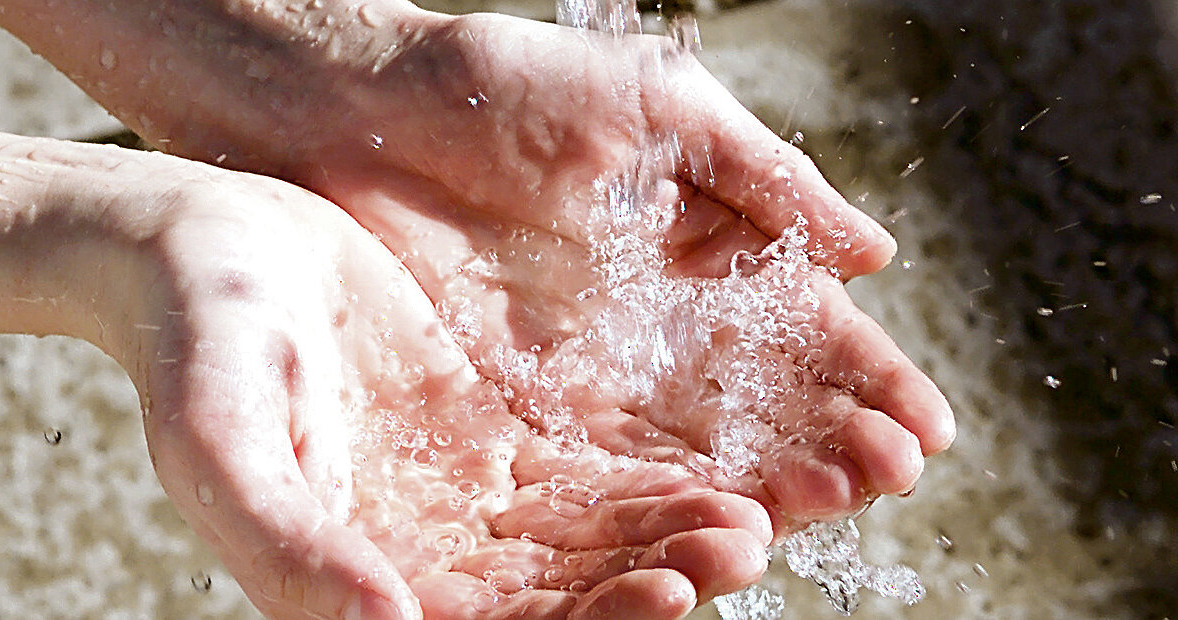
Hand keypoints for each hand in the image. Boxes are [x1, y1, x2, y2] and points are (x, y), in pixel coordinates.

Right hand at [131, 159, 774, 618]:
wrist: (199, 246)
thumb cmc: (190, 340)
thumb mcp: (220, 439)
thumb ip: (287, 547)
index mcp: (353, 578)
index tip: (668, 594)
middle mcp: (417, 552)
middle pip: (553, 597)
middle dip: (649, 582)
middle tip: (737, 552)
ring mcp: (456, 496)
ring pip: (579, 544)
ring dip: (662, 542)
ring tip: (748, 526)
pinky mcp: (483, 436)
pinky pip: (578, 479)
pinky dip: (642, 488)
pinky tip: (708, 483)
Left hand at [146, 11, 952, 532]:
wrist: (370, 111)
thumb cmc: (514, 84)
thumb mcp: (660, 111)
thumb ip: (763, 181)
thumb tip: (878, 255)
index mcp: (706, 255)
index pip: (805, 332)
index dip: (864, 378)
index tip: (924, 425)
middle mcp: (661, 329)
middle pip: (763, 405)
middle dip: (832, 440)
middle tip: (893, 476)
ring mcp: (597, 375)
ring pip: (696, 446)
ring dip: (764, 479)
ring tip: (827, 505)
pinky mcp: (525, 406)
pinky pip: (604, 465)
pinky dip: (660, 496)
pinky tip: (714, 517)